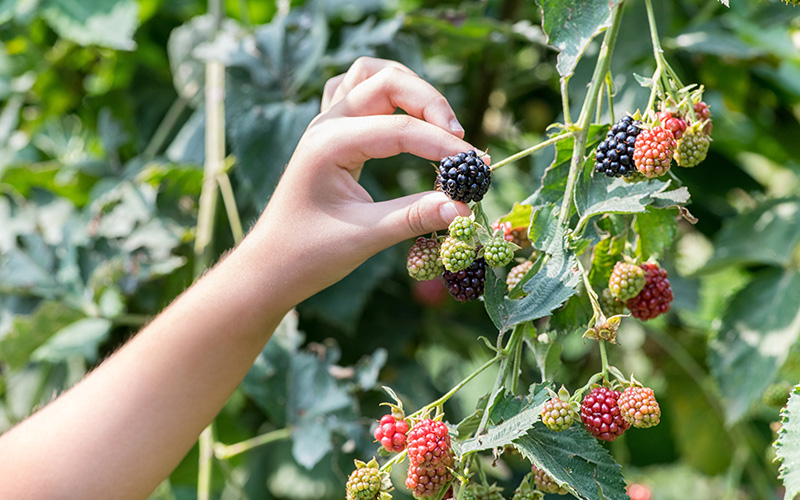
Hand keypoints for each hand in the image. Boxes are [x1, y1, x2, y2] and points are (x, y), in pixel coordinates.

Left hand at [245, 57, 486, 307]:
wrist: (269, 266)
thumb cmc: (308, 254)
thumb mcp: (365, 237)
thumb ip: (415, 216)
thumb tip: (464, 207)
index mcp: (329, 143)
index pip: (401, 129)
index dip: (444, 146)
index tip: (478, 166)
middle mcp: (326, 123)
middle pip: (388, 81)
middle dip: (431, 104)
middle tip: (460, 143)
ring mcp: (325, 124)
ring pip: (371, 75)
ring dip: (408, 89)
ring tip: (438, 124)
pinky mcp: (329, 134)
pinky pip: (356, 91)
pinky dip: (385, 94)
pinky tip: (402, 116)